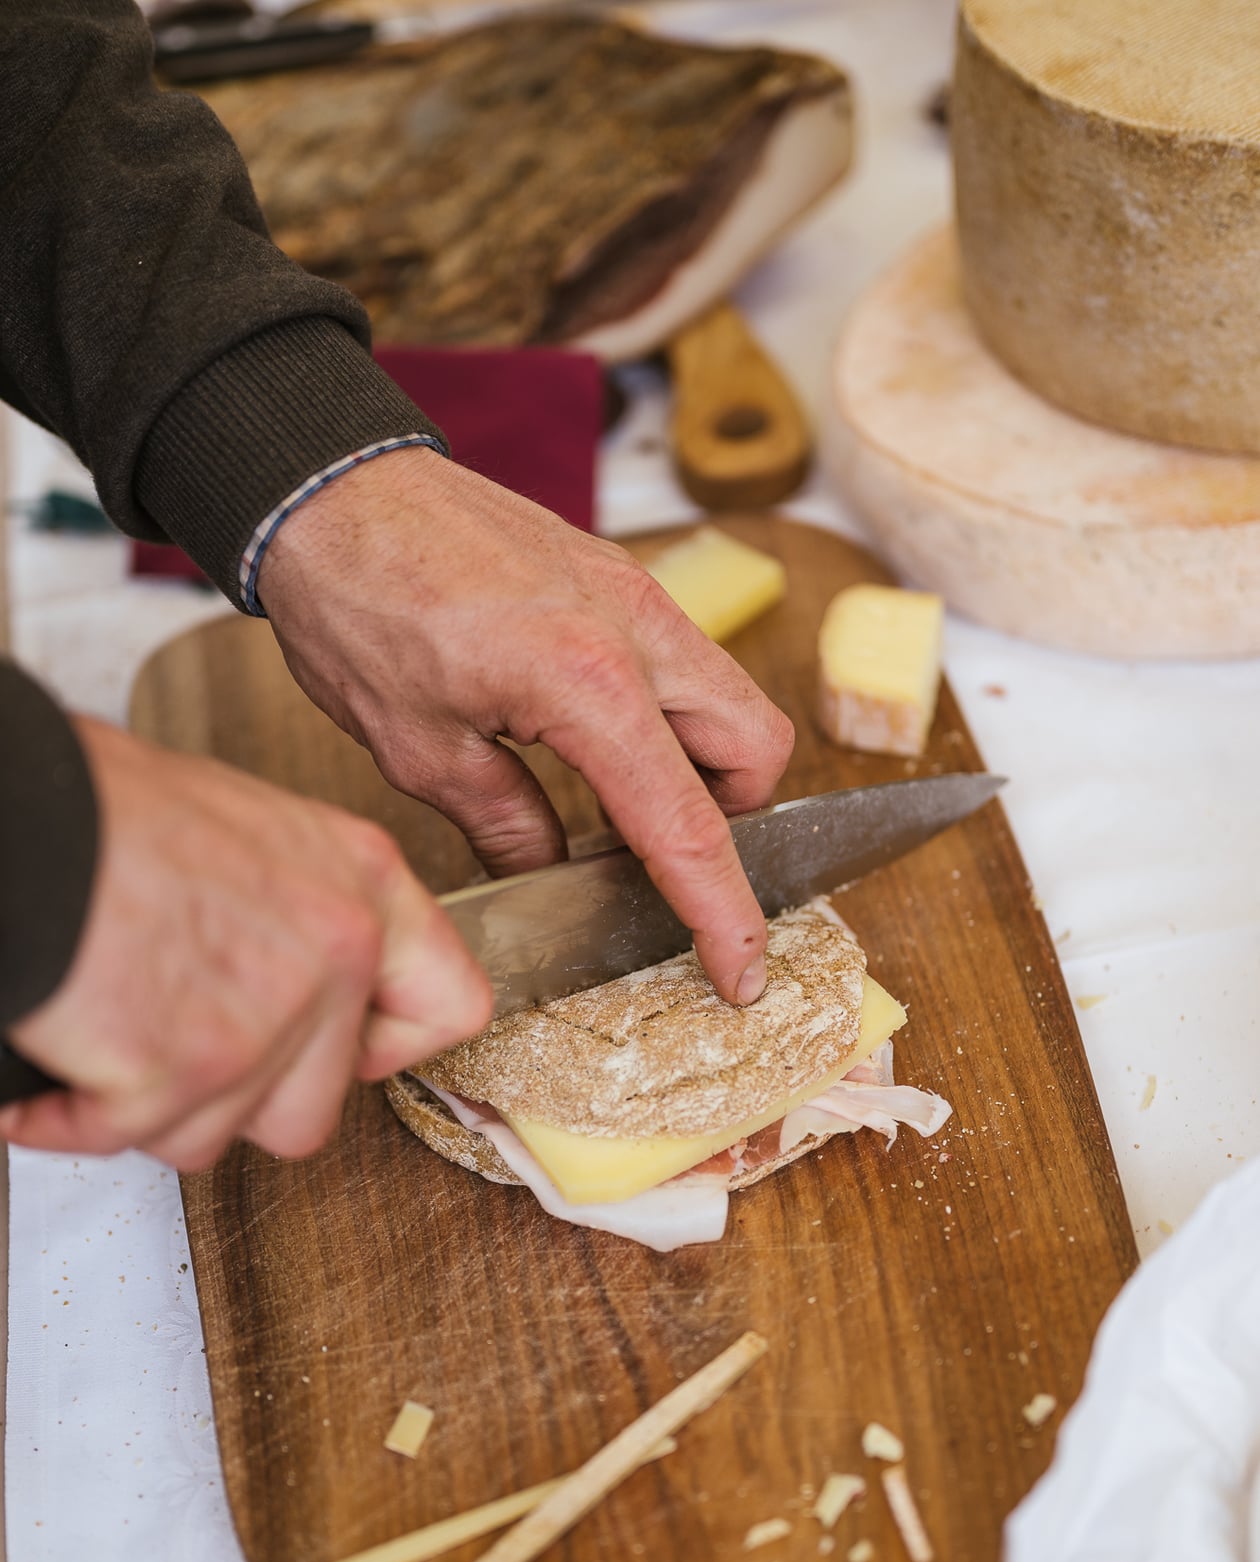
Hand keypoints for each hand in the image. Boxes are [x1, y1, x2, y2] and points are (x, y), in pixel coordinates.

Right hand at [0, 719, 490, 1168]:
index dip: (387, 1046)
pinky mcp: (186, 1070)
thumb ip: (305, 917)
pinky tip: (61, 1063)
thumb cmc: (108, 810)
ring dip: (152, 1104)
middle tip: (177, 1037)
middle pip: (315, 1106)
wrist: (25, 819)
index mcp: (362, 883)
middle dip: (234, 1093)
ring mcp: (266, 1019)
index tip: (344, 1050)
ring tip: (109, 1028)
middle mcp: (335, 949)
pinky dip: (76, 1116)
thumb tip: (308, 982)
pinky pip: (131, 1139)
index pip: (452, 1006)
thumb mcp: (253, 833)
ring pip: (220, 1134)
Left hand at [258, 451, 794, 1003]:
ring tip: (612, 800)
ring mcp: (637, 591)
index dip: (723, 913)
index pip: (688, 825)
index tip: (742, 973)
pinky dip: (664, 715)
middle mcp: (638, 629)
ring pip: (730, 698)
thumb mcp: (419, 750)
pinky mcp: (619, 576)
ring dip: (699, 763)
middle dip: (731, 819)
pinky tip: (589, 740)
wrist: (330, 490)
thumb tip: (551, 875)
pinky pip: (682, 661)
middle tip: (653, 854)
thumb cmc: (359, 604)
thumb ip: (506, 824)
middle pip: (756, 748)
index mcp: (589, 683)